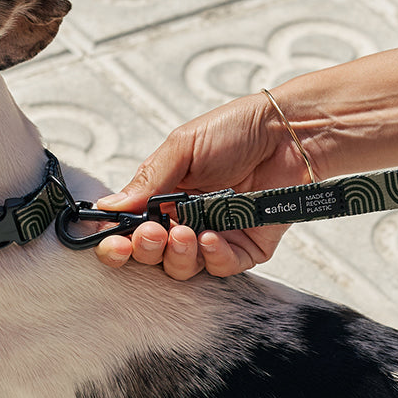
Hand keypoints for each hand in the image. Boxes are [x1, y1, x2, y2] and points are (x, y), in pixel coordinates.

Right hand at [94, 91, 312, 278]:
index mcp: (164, 197)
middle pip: (152, 256)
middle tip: (151, 233)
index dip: (117, 243)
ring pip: (182, 267)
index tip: (113, 242)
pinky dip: (212, 257)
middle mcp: (185, 220)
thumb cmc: (236, 130)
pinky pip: (220, 267)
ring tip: (183, 232)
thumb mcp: (183, 147)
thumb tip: (109, 207)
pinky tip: (211, 237)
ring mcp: (214, 237)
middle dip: (146, 250)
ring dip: (177, 255)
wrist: (288, 132)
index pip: (130, 230)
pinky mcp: (244, 248)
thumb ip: (147, 181)